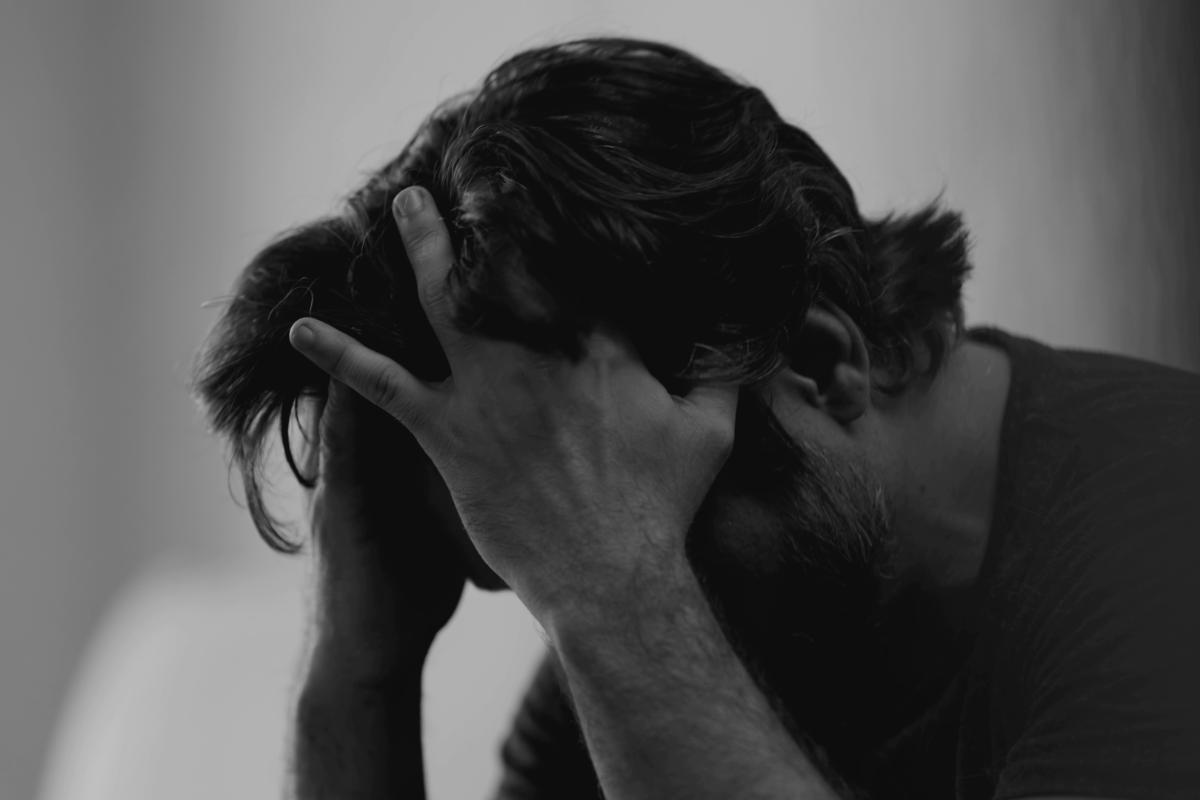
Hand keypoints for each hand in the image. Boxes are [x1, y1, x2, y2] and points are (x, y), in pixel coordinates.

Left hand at [289, 186, 737, 620]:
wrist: (609, 576)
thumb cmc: (662, 508)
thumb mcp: (711, 433)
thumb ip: (725, 376)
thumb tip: (756, 339)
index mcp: (603, 345)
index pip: (580, 268)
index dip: (561, 229)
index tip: (543, 199)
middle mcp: (538, 352)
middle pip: (503, 263)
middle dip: (482, 215)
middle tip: (462, 178)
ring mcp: (487, 389)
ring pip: (442, 299)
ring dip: (419, 247)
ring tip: (403, 206)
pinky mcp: (446, 432)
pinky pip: (382, 383)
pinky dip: (340, 352)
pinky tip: (302, 327)